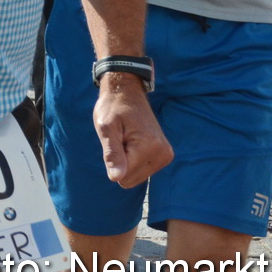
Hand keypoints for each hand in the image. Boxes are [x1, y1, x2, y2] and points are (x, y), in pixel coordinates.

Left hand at [91, 74, 172, 188]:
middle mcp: (163, 154)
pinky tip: (132, 141)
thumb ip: (112, 154)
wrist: (127, 92)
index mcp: (149, 147)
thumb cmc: (113, 107)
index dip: (113, 159)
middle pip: (131, 179)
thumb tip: (117, 179)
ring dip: (127, 160)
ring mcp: (165, 155)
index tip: (116, 139)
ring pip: (136, 176)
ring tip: (126, 138)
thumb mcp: (106, 128)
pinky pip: (143, 170)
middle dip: (121, 161)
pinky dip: (134, 158)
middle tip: (120, 139)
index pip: (124, 176)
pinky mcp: (164, 155)